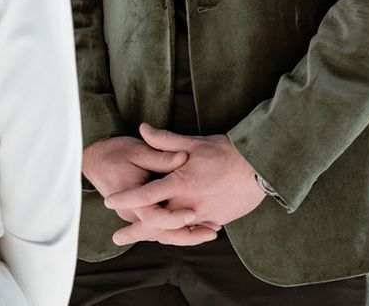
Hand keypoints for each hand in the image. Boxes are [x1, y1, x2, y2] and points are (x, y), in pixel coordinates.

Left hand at [104, 123, 265, 245]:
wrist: (258, 167)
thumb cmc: (225, 151)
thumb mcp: (193, 142)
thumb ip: (165, 140)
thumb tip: (142, 129)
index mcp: (181, 182)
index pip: (146, 194)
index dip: (126, 198)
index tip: (109, 202)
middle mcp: (190, 204)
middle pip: (157, 223)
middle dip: (135, 231)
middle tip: (117, 238)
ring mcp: (203, 215)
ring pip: (174, 232)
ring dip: (155, 236)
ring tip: (140, 238)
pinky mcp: (216, 221)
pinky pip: (192, 233)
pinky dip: (179, 235)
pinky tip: (169, 235)